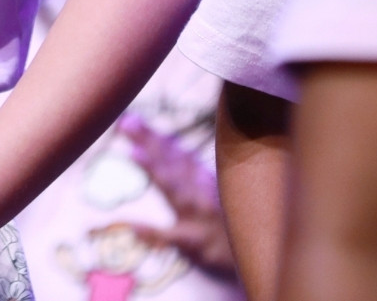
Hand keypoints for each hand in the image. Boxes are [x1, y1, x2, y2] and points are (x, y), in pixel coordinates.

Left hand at [117, 117, 233, 275]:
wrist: (250, 258)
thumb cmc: (221, 221)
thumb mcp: (203, 192)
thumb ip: (175, 167)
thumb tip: (142, 143)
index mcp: (200, 179)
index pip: (174, 153)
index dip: (153, 135)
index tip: (129, 118)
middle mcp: (201, 192)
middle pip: (172, 164)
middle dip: (150, 143)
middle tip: (126, 124)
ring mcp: (199, 217)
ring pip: (177, 191)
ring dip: (157, 171)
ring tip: (135, 153)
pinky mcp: (197, 244)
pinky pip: (172, 238)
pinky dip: (152, 232)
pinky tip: (133, 227)